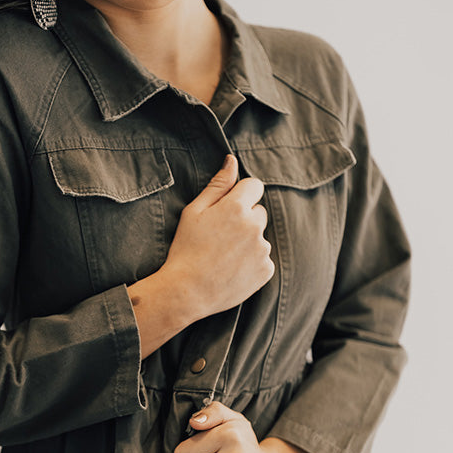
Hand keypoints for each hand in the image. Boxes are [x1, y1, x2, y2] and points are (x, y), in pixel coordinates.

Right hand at [159, 155, 274, 323]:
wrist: (187, 291)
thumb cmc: (185, 249)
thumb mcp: (194, 212)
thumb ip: (217, 185)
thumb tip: (232, 161)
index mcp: (236, 207)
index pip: (254, 185)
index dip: (241, 195)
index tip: (228, 209)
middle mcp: (254, 226)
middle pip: (259, 212)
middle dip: (244, 219)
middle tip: (221, 237)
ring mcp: (262, 249)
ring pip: (260, 237)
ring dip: (248, 242)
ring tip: (224, 256)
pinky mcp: (266, 270)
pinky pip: (263, 259)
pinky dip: (252, 262)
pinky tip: (232, 270)